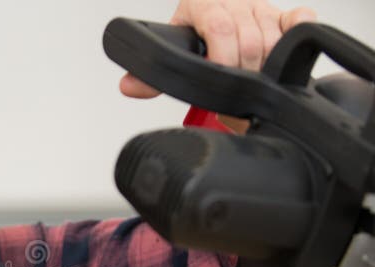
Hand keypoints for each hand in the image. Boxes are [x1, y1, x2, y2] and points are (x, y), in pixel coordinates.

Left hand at [121, 0, 316, 97]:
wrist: (212, 1)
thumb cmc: (195, 27)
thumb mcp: (173, 43)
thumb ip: (152, 70)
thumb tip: (129, 86)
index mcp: (205, 5)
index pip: (218, 26)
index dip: (222, 55)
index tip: (220, 76)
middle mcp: (236, 3)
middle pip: (249, 40)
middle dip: (243, 73)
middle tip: (235, 95)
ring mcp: (260, 8)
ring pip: (272, 38)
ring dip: (265, 66)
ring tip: (252, 85)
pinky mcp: (283, 13)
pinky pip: (299, 20)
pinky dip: (295, 37)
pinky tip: (284, 58)